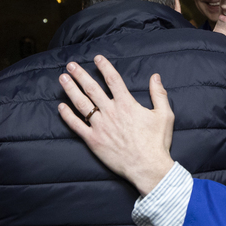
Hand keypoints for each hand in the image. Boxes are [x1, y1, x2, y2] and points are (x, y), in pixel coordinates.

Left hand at [57, 56, 174, 195]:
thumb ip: (159, 94)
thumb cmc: (157, 142)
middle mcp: (111, 112)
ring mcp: (100, 126)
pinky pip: (77, 126)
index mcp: (127, 104)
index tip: (97, 58)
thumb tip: (155, 76)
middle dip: (80, 75)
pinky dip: (67, 116)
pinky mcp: (93, 141)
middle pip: (92, 88)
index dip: (104, 67)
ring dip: (71, 89)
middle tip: (71, 65)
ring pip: (82, 104)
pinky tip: (61, 106)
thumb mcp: (164, 115)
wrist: (148, 167)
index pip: (113, 80)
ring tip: (63, 78)